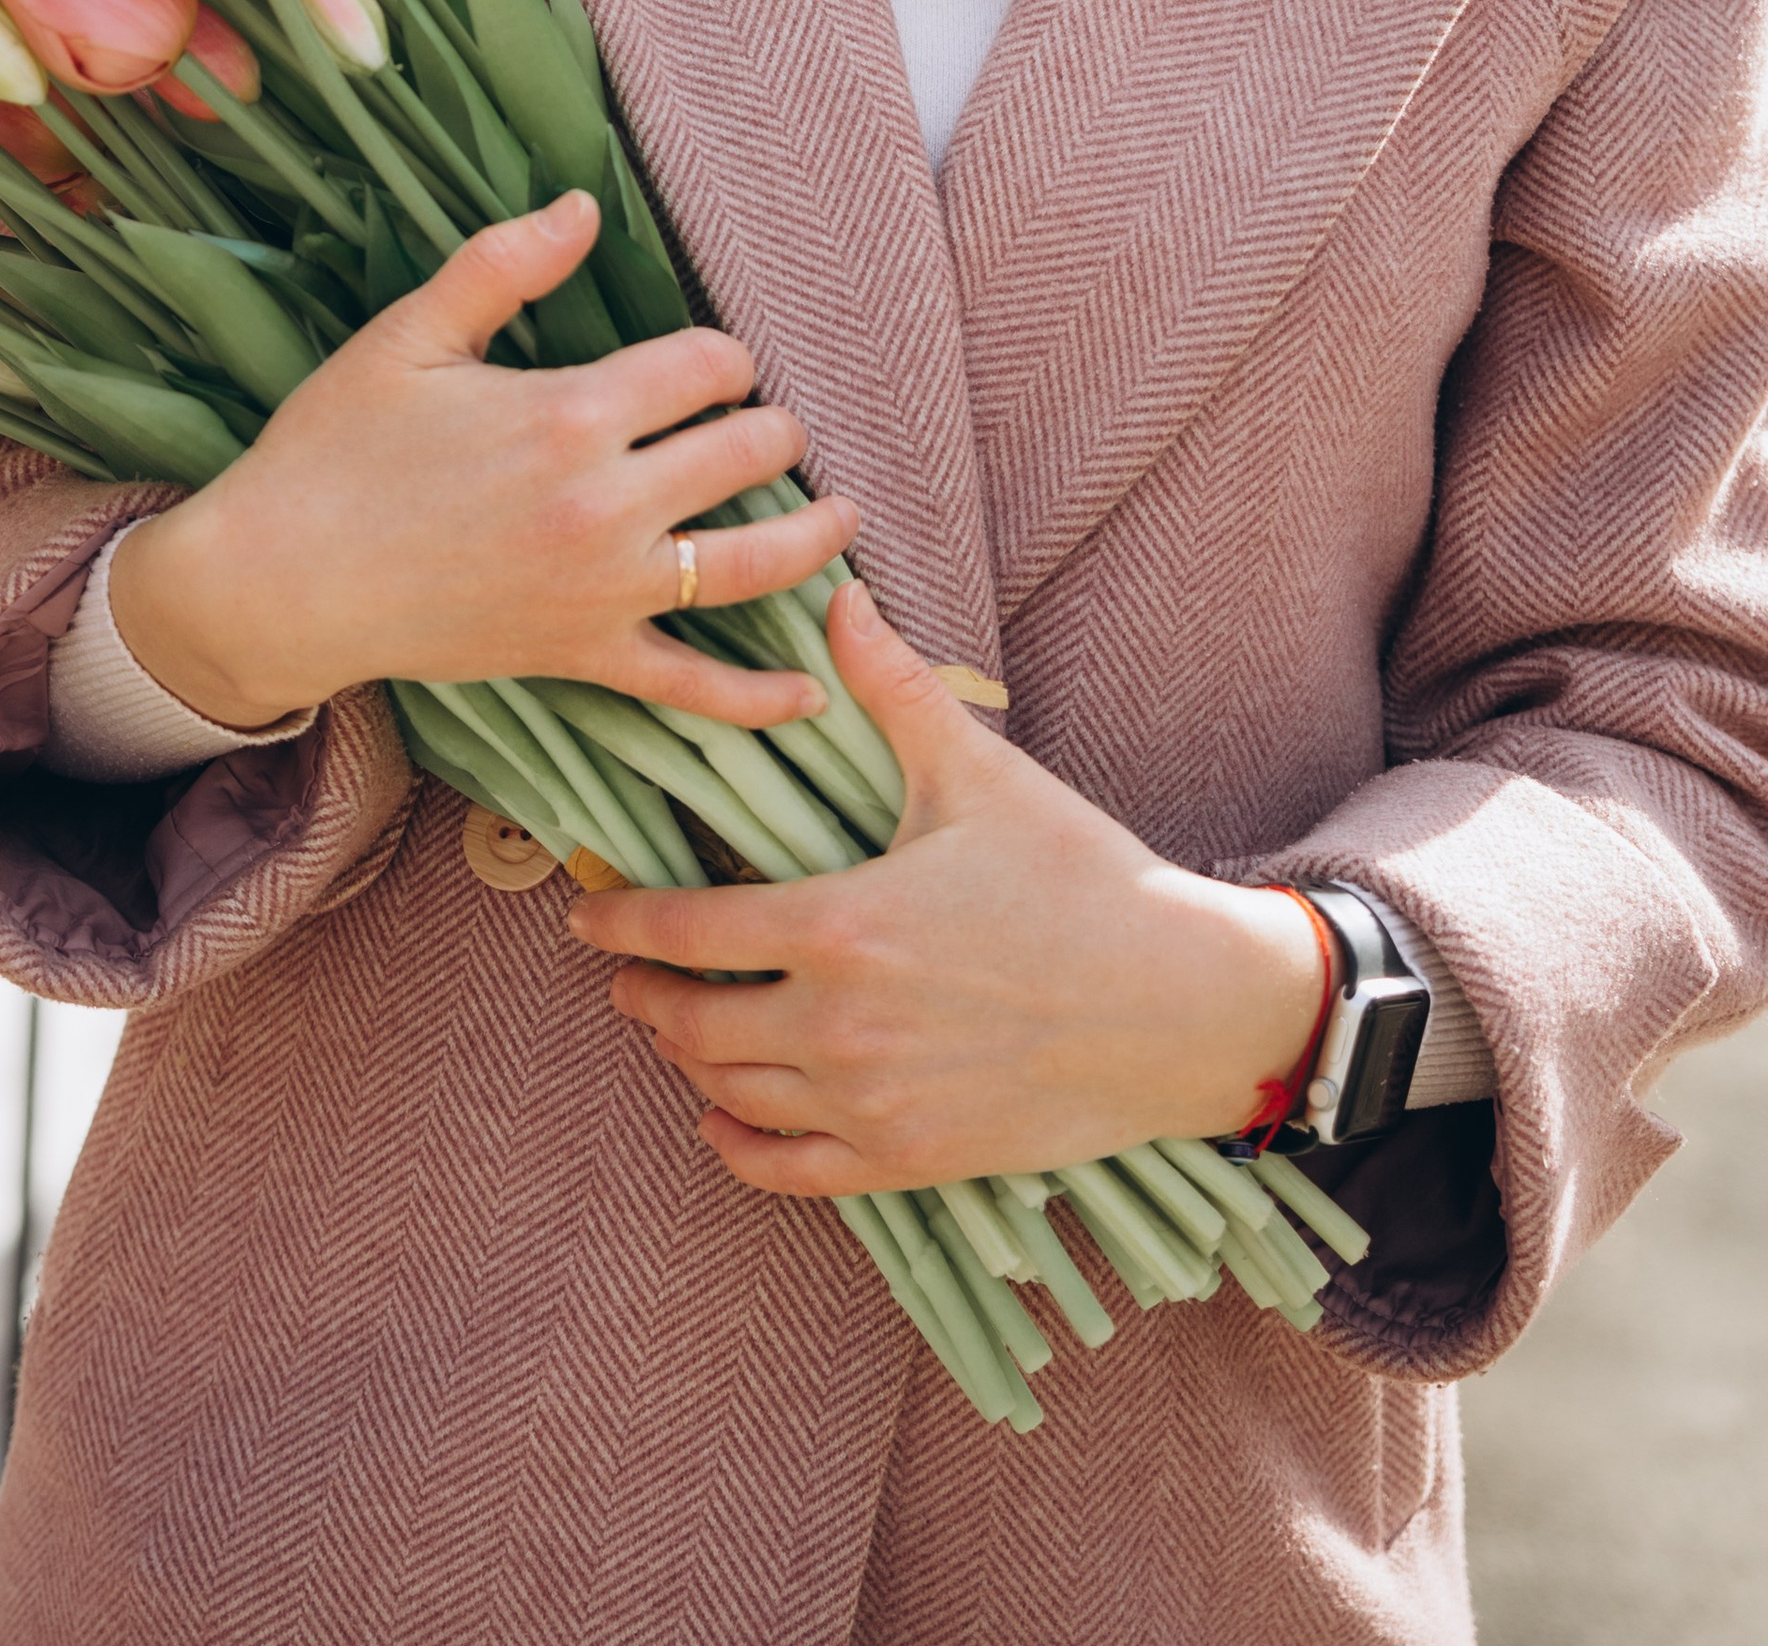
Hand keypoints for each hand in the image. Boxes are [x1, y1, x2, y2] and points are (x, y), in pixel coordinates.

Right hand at [106, 188, 856, 734]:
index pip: (709, 368)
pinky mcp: (581, 657)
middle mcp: (604, 505)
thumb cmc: (333, 448)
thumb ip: (502, 264)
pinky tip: (808, 692)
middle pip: (749, 454)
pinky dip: (758, 698)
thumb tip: (584, 205)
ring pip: (749, 566)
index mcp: (570, 412)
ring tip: (842, 518)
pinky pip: (692, 687)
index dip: (727, 356)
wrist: (277, 580)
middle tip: (767, 427)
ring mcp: (600, 591)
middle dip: (771, 431)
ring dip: (811, 540)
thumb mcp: (409, 335)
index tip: (714, 363)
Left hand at [570, 584, 1327, 1186]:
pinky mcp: (913, 1160)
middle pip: (692, 1023)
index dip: (622, 922)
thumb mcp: (979, 774)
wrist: (1182, 1005)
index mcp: (842, 925)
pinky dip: (742, 1148)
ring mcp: (873, 1104)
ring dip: (685, 1062)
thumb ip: (893, 688)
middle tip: (622, 972)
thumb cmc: (1082, 878)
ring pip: (731, 1095)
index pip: (689, 930)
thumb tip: (839, 595)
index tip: (585, 913)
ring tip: (670, 1027)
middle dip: (643, 995)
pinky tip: (724, 1121)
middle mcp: (839, 1026)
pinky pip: (792, 1171)